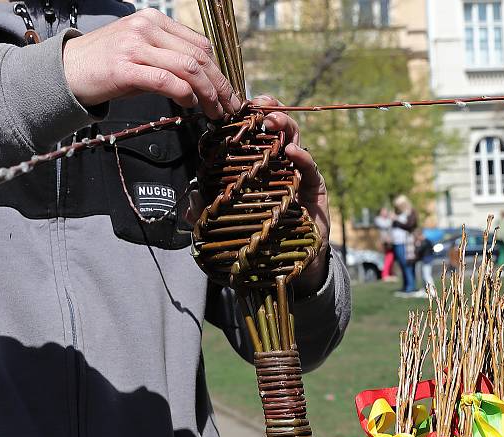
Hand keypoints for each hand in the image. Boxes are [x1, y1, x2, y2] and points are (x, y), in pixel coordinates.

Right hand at [62, 9, 240, 118]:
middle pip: (199, 56)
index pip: (200, 44)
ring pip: (188, 68)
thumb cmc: (104, 65)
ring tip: (214, 112)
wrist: (66, 70)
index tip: (227, 91)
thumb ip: (169, 59)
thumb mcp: (140, 52)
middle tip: (229, 106)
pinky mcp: (126, 68)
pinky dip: (186, 95)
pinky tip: (191, 106)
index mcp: (154, 20)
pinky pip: (167, 81)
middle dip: (220, 85)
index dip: (219, 70)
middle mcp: (147, 28)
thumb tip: (200, 83)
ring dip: (208, 94)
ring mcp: (136, 46)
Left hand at [184, 96, 331, 296]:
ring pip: (294, 140)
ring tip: (273, 121)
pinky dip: (303, 156)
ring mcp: (297, 174)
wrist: (287, 264)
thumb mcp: (228, 224)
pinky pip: (310, 168)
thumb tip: (188, 203)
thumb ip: (207, 214)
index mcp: (256, 168)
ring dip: (284, 126)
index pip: (252, 136)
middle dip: (268, 112)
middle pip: (274, 130)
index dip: (247, 119)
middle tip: (259, 105)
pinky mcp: (315, 187)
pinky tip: (293, 151)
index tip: (237, 108)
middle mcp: (277, 165)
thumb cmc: (258, 238)